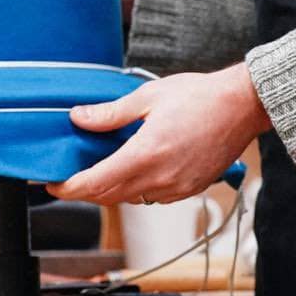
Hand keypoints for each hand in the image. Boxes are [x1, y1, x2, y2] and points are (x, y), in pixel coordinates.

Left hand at [46, 63, 270, 204]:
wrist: (244, 106)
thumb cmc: (200, 96)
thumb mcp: (147, 97)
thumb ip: (110, 114)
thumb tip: (79, 118)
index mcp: (145, 154)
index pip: (95, 184)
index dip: (68, 188)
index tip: (52, 185)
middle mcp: (160, 178)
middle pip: (109, 196)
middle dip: (85, 190)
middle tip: (68, 178)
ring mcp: (176, 188)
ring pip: (131, 198)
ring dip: (112, 189)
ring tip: (100, 170)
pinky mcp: (189, 190)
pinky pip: (153, 197)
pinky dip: (137, 188)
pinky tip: (134, 170)